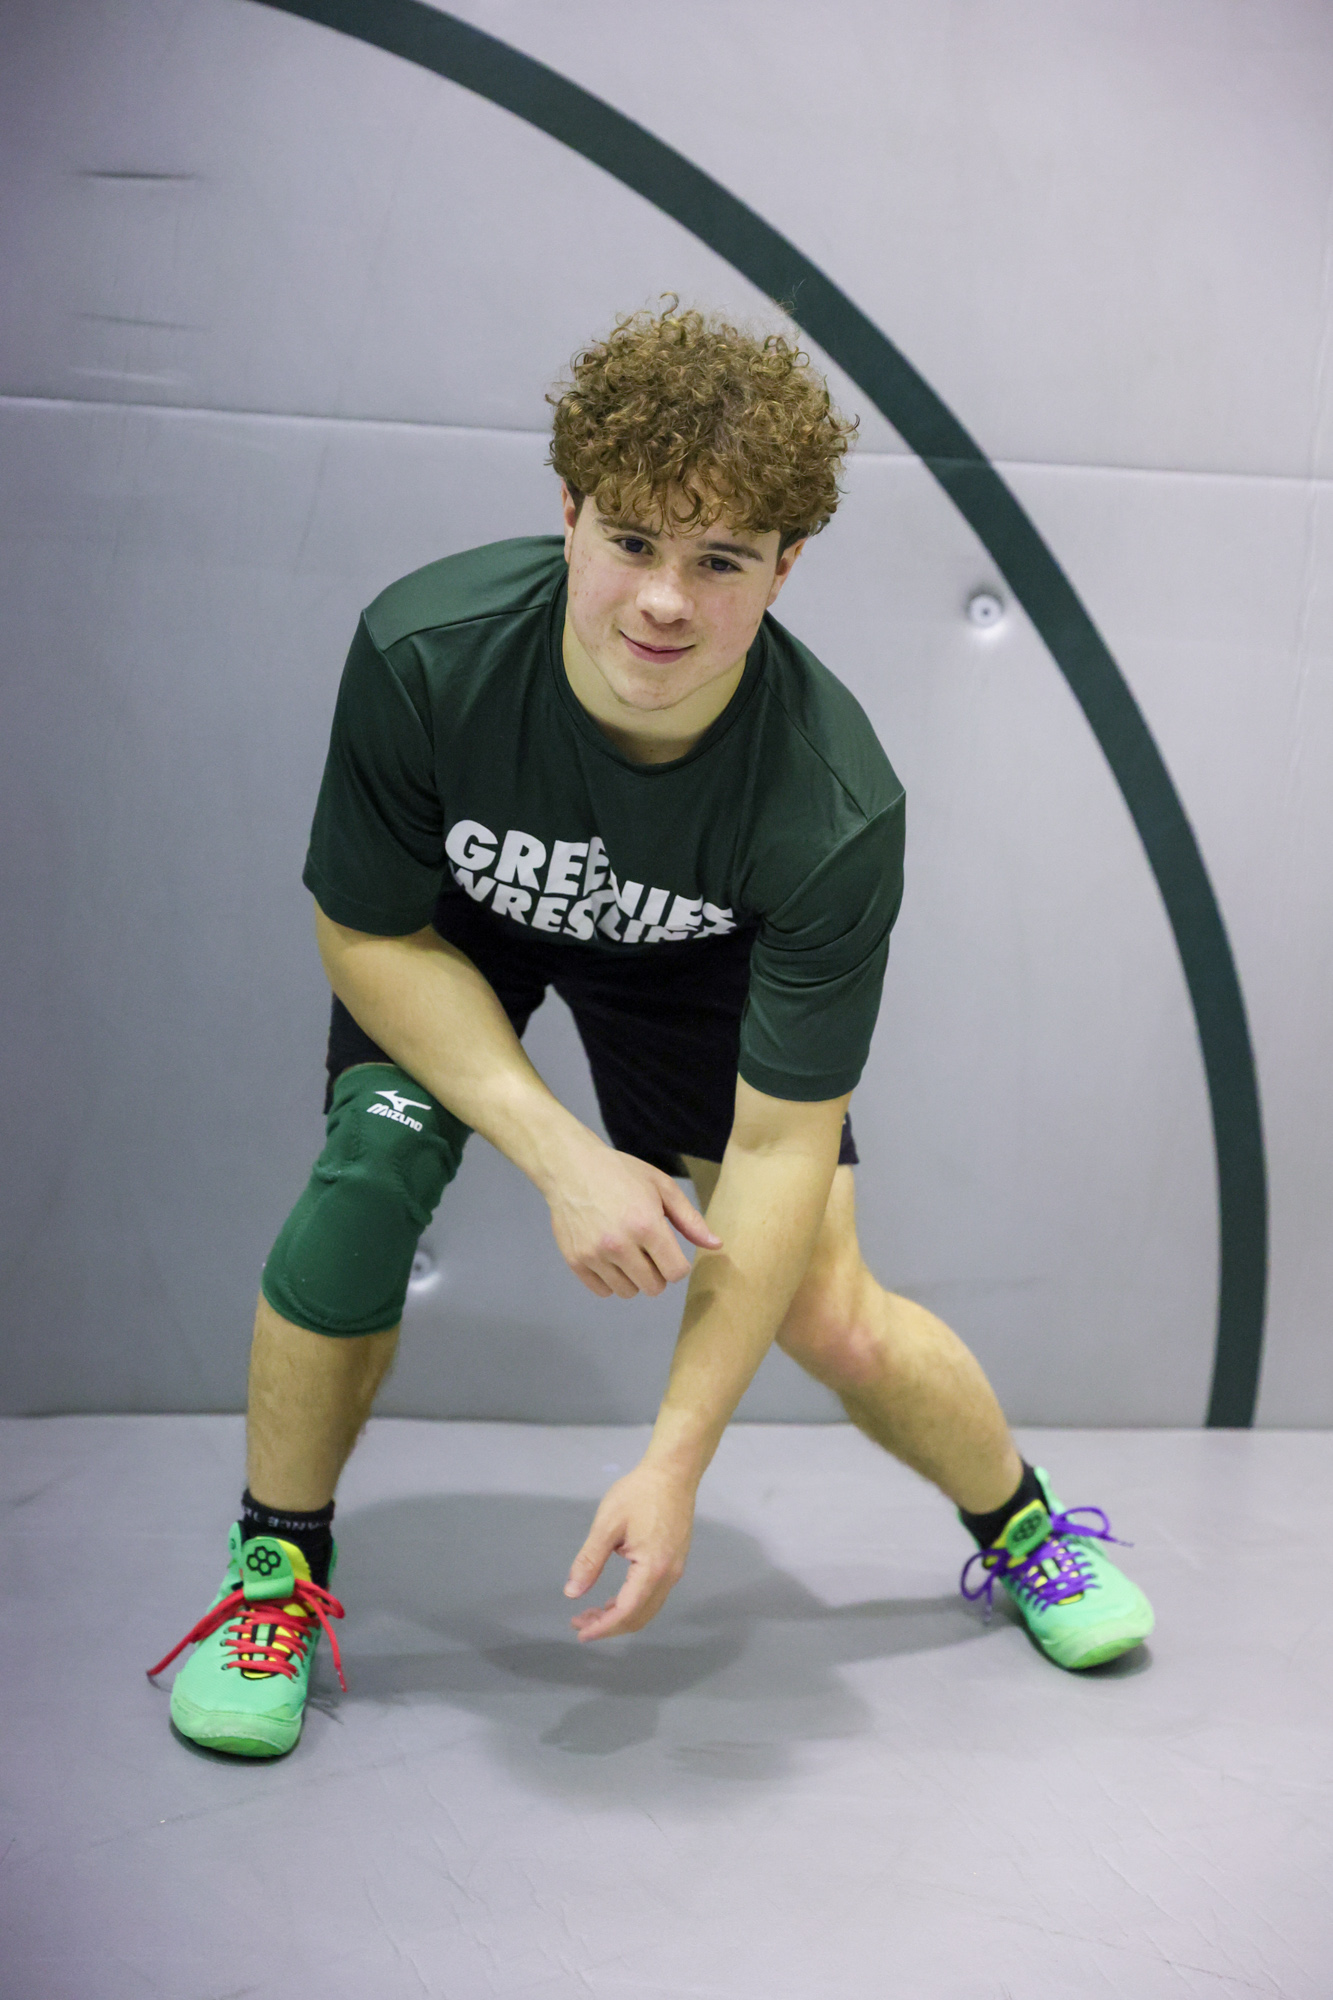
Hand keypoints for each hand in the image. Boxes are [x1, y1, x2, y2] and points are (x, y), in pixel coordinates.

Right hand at [546, 1137, 720, 1298]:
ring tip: (628, 1252)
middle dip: (658, 1273)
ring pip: (628, 1292)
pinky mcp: (575, 1260)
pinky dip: (610, 1280)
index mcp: (646, 1225)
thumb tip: (716, 1245)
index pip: (676, 1272)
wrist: (571, 1166)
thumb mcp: (661, 1187)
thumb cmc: (620, 1173)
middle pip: (654, 1287)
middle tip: (648, 1252)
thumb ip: (690, 1220)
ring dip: (633, 1278)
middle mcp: (619, 1244)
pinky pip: (602, 1291)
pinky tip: (609, 1258)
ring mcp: (594, 1254)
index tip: (671, 1253)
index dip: (679, 1265)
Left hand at [563, 1463, 695, 1640]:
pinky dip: (632, 1604)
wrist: (673, 1472)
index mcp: (653, 1568)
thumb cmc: (639, 1494)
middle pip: (639, 1617)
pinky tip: (614, 1598)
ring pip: (648, 1609)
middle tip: (579, 1622)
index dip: (603, 1627)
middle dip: (609, 1626)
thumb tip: (572, 1593)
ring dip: (620, 1616)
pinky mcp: (675, 1562)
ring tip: (592, 1612)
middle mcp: (669, 1576)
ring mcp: (675, 1570)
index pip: (626, 1611)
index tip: (580, 1633)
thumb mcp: (607, 1524)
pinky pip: (653, 1595)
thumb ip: (589, 1560)